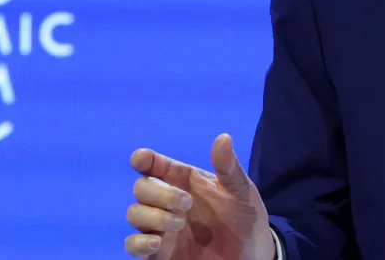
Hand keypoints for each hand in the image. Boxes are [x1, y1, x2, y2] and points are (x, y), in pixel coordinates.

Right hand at [125, 134, 276, 259]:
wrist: (251, 253)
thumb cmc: (244, 217)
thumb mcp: (242, 191)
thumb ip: (229, 168)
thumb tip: (223, 137)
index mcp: (184, 181)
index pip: (155, 165)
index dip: (144, 159)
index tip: (141, 159)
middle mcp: (168, 202)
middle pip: (141, 188)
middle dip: (159, 192)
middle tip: (186, 203)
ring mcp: (161, 228)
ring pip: (134, 214)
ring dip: (152, 216)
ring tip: (179, 224)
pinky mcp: (159, 253)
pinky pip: (133, 246)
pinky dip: (139, 243)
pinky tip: (158, 242)